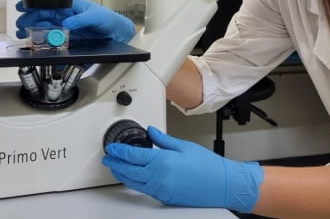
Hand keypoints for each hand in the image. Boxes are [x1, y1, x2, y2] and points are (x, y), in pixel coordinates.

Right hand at [15, 0, 135, 41]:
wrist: (117, 32)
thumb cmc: (108, 19)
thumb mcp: (95, 16)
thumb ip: (81, 19)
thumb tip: (66, 23)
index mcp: (70, 7)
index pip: (49, 5)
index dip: (35, 5)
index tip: (22, 6)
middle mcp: (65, 17)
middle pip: (42, 17)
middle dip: (29, 19)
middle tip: (19, 25)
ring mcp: (66, 29)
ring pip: (45, 29)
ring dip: (32, 31)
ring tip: (22, 35)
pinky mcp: (69, 40)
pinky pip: (53, 41)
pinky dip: (43, 42)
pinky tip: (35, 44)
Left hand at [102, 126, 262, 212]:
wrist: (221, 185)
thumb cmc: (208, 166)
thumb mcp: (184, 146)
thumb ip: (163, 140)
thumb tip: (151, 132)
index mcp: (162, 161)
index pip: (132, 155)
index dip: (119, 151)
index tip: (112, 148)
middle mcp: (158, 177)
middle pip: (128, 171)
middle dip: (115, 164)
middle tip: (108, 158)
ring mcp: (160, 189)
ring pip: (133, 183)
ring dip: (122, 175)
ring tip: (116, 168)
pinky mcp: (164, 198)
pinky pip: (143, 190)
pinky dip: (134, 183)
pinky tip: (133, 178)